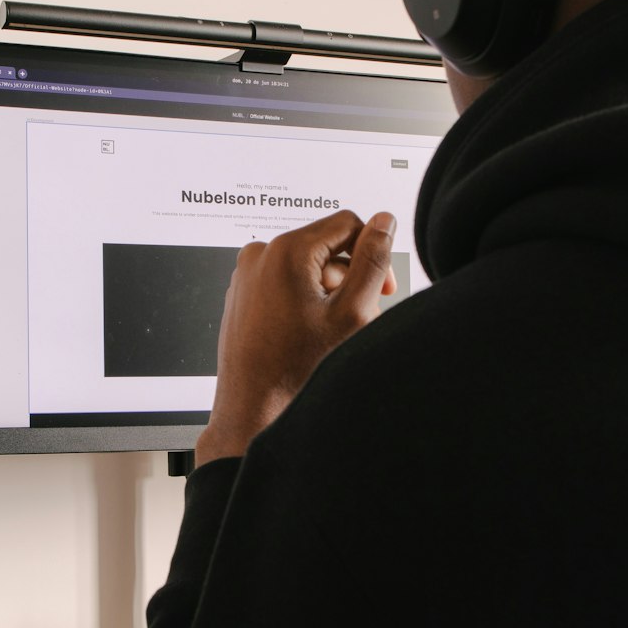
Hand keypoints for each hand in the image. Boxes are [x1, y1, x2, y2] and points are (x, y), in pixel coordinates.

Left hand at [195, 210, 396, 465]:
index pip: (347, 223)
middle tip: (361, 314)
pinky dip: (304, 297)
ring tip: (334, 328)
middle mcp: (260, 254)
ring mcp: (247, 273)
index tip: (383, 288)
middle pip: (325, 244)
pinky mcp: (242, 292)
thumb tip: (385, 221)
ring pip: (305, 264)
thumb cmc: (296, 368)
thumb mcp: (351, 312)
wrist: (252, 406)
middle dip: (350, 275)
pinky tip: (310, 332)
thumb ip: (373, 260)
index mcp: (286, 250)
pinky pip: (283, 280)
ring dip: (329, 289)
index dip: (373, 251)